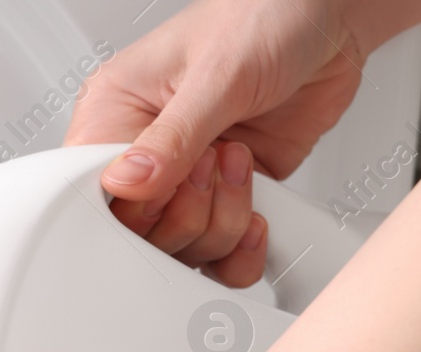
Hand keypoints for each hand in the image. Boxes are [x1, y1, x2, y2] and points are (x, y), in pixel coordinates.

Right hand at [64, 0, 370, 284]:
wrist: (330, 18)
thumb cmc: (264, 16)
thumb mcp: (215, 74)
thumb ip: (173, 137)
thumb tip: (127, 182)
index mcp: (114, 115)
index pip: (91, 190)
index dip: (131, 204)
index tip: (168, 186)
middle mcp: (145, 156)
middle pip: (136, 234)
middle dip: (186, 212)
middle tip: (213, 163)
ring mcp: (186, 183)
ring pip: (181, 250)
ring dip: (222, 221)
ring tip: (241, 165)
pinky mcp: (224, 200)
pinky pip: (220, 257)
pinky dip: (242, 250)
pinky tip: (255, 214)